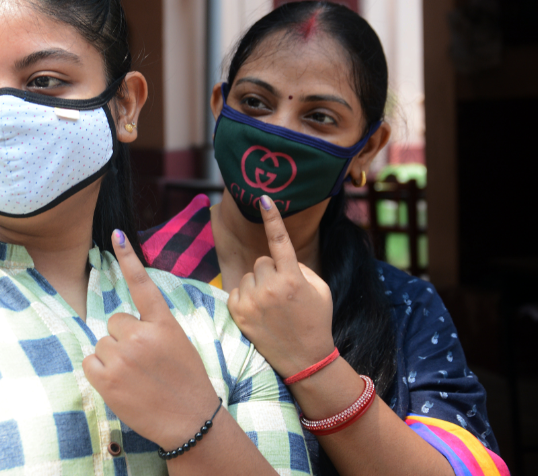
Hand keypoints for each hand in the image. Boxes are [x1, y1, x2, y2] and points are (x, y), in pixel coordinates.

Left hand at [82, 230, 219, 449]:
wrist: (190, 421)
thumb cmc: (185, 382)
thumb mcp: (177, 344)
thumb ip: (151, 328)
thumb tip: (119, 325)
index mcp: (163, 323)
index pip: (142, 284)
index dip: (128, 257)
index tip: (116, 234)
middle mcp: (141, 335)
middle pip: (114, 322)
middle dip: (123, 339)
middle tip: (144, 362)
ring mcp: (122, 356)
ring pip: (102, 343)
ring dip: (112, 357)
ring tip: (136, 377)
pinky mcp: (106, 378)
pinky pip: (90, 361)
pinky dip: (100, 372)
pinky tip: (120, 384)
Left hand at [227, 195, 334, 377]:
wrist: (305, 359)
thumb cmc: (316, 320)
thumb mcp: (320, 290)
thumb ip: (300, 267)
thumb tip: (279, 257)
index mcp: (293, 278)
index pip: (280, 240)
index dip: (272, 218)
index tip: (263, 198)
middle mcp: (270, 287)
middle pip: (262, 261)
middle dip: (271, 272)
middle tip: (283, 294)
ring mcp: (252, 300)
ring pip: (249, 275)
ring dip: (258, 285)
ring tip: (272, 307)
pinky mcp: (238, 312)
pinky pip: (238, 289)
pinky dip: (247, 297)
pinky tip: (260, 313)